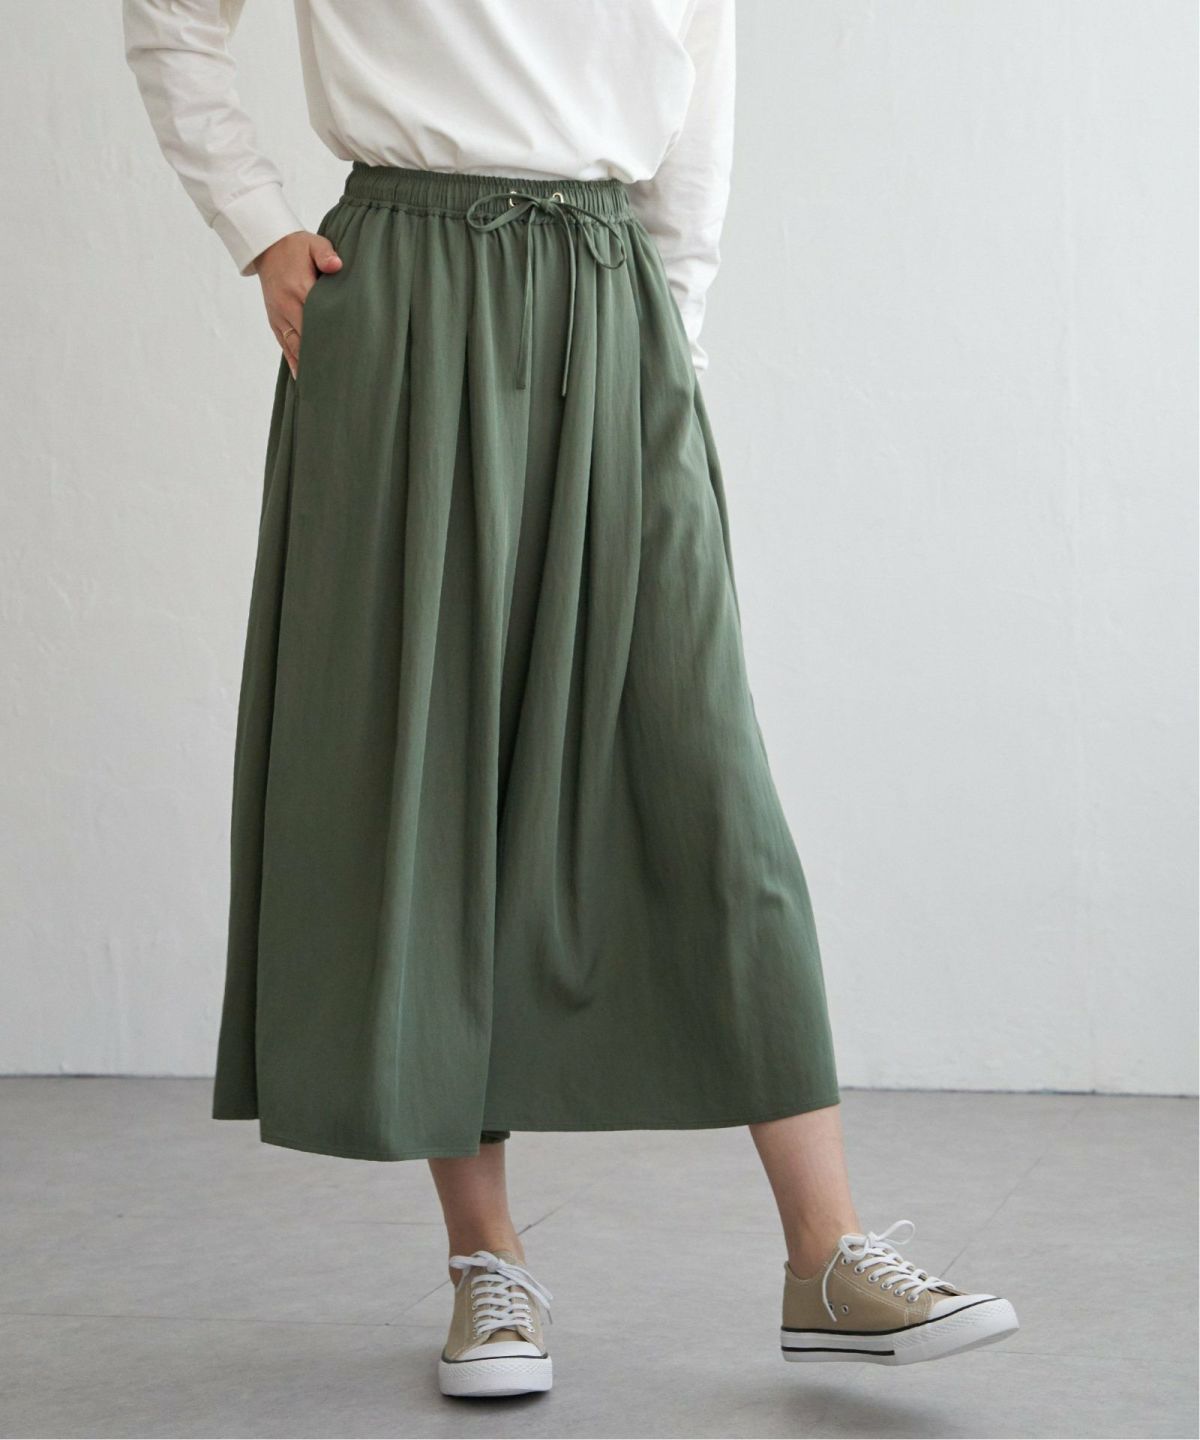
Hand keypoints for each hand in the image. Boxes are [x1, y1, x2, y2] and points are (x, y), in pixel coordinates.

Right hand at [253, 231, 342, 378]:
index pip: (319, 318)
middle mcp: (287, 306)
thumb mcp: (312, 243)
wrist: (266, 246)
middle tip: (342, 377)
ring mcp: (279, 316)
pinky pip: (284, 346)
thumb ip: (325, 254)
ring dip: (309, 365)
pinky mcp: (275, 322)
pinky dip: (294, 362)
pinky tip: (304, 379)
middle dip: (323, 357)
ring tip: (325, 385)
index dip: (332, 336)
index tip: (348, 353)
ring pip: (295, 347)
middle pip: (308, 338)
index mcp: (299, 288)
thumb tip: (337, 265)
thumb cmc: (295, 246)